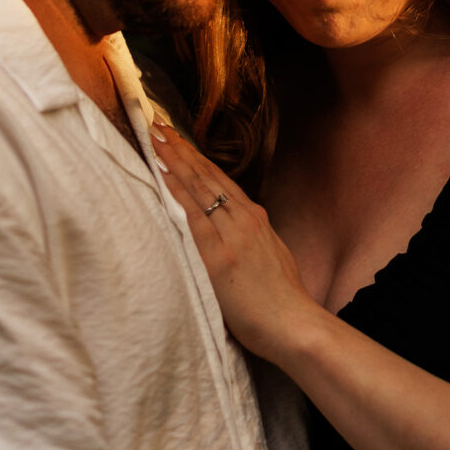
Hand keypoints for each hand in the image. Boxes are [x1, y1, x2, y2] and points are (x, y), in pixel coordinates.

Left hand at [150, 123, 318, 360]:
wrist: (293, 325)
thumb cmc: (283, 301)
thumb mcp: (272, 257)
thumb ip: (252, 240)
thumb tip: (236, 235)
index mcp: (256, 220)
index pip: (220, 181)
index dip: (198, 158)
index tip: (180, 140)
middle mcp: (244, 219)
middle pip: (207, 175)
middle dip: (182, 149)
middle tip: (159, 125)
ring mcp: (232, 234)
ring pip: (199, 186)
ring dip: (175, 159)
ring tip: (156, 137)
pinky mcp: (219, 254)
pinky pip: (193, 213)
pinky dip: (177, 190)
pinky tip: (163, 172)